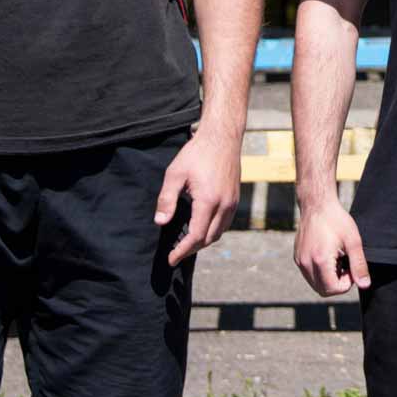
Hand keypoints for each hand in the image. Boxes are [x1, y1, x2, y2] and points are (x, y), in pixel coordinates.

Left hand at [156, 122, 240, 264]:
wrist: (222, 137)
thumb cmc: (197, 153)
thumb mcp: (175, 174)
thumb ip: (167, 199)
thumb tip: (160, 222)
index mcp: (208, 201)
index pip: (195, 236)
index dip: (182, 251)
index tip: (171, 259)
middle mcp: (224, 205)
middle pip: (209, 239)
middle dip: (191, 249)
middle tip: (176, 254)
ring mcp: (233, 202)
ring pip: (219, 232)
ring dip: (203, 242)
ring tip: (187, 244)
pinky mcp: (236, 198)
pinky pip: (225, 223)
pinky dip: (213, 231)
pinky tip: (202, 228)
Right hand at [294, 199, 370, 295]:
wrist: (317, 204)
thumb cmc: (336, 220)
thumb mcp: (353, 242)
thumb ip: (359, 265)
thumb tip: (364, 285)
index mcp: (320, 260)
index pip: (333, 289)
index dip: (347, 283)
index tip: (351, 267)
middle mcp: (306, 263)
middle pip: (323, 290)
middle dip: (337, 284)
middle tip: (346, 265)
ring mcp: (300, 261)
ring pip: (315, 284)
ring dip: (328, 279)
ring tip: (337, 260)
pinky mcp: (297, 257)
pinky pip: (309, 275)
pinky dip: (320, 273)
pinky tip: (328, 257)